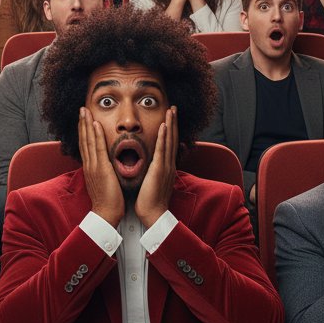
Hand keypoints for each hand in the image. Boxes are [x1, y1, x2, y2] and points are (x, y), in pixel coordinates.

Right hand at [78, 108, 123, 226]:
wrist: (106, 213)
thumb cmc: (108, 200)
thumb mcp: (103, 182)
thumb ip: (103, 171)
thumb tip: (106, 165)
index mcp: (90, 167)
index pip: (85, 145)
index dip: (83, 131)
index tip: (83, 119)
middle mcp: (89, 164)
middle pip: (84, 139)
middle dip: (82, 123)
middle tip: (81, 109)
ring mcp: (94, 166)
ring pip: (88, 141)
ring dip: (86, 124)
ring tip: (85, 111)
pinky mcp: (101, 168)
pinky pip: (98, 148)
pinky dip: (96, 135)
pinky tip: (95, 124)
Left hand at [135, 107, 177, 228]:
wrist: (153, 214)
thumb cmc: (150, 200)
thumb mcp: (153, 182)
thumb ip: (153, 171)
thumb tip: (150, 164)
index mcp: (166, 167)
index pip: (169, 144)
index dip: (170, 130)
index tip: (170, 117)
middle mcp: (169, 164)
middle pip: (173, 138)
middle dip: (173, 122)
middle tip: (174, 107)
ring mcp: (166, 166)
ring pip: (170, 141)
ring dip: (171, 124)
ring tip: (171, 110)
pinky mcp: (160, 170)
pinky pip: (162, 150)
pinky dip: (164, 137)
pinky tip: (164, 126)